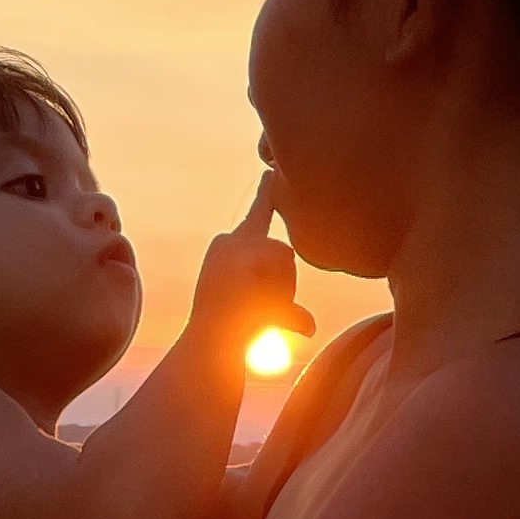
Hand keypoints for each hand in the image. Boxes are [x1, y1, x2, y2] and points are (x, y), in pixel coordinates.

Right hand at [188, 170, 310, 368]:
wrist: (209, 345)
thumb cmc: (233, 338)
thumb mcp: (267, 319)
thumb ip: (291, 314)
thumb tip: (310, 327)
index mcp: (228, 250)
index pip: (257, 216)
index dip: (267, 195)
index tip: (271, 173)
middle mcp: (229, 241)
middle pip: (284, 254)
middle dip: (281, 286)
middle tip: (253, 307)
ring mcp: (235, 243)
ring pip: (285, 259)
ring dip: (280, 288)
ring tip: (250, 304)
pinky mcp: (242, 247)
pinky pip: (281, 265)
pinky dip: (276, 289)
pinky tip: (251, 297)